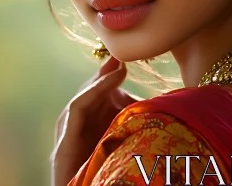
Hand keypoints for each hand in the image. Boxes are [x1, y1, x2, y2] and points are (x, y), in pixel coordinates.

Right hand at [51, 56, 138, 185]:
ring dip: (100, 80)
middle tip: (122, 57)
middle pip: (90, 98)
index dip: (111, 81)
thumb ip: (140, 133)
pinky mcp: (63, 145)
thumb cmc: (115, 180)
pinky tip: (112, 80)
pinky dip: (94, 91)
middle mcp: (78, 135)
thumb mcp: (132, 151)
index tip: (127, 63)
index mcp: (92, 136)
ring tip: (118, 65)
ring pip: (82, 99)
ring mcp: (68, 138)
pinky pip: (78, 108)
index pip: (100, 102)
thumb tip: (168, 114)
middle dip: (106, 76)